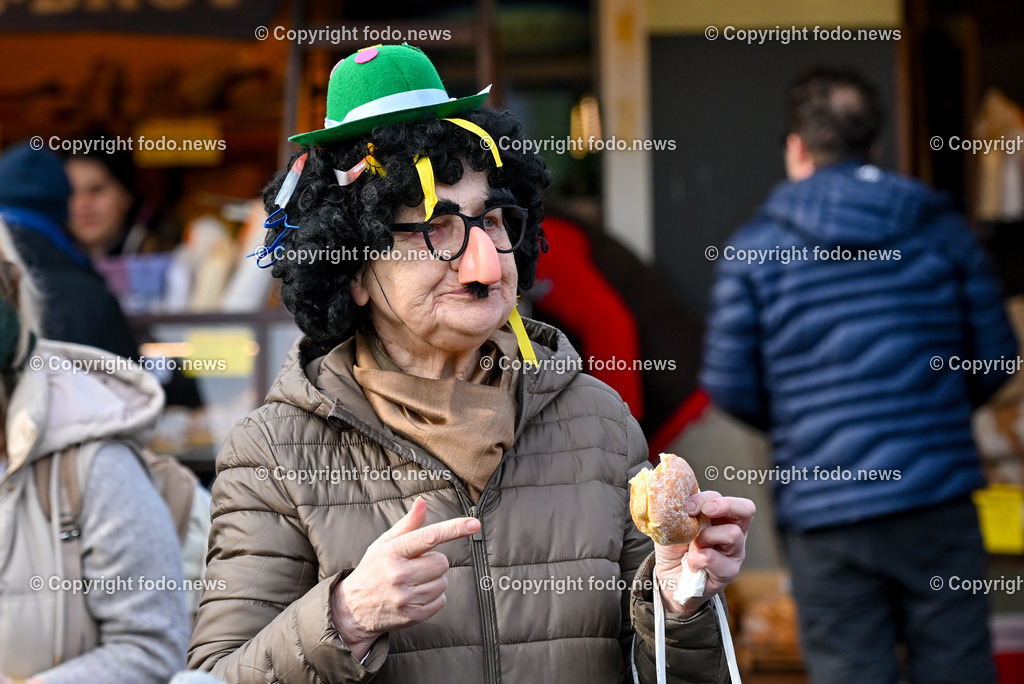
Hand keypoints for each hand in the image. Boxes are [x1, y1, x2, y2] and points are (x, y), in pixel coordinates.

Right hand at [330, 497, 479, 659]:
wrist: (353, 609)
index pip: (429, 537)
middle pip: (441, 562)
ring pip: (443, 582)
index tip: (474, 523)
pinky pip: (441, 600)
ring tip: (413, 582)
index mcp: (392, 552)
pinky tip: (415, 596)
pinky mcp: (413, 615)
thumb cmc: (373, 570)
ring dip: (434, 580)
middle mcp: (399, 574)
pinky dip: (434, 597)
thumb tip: (423, 502)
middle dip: (434, 562)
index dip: (454, 529)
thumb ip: (407, 524)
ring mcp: (406, 597)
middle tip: (415, 566)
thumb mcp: (384, 544)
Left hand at [653, 491, 754, 614]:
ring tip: (694, 547)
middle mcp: (732, 531)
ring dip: (707, 537)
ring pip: (733, 534)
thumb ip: (679, 513)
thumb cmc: (675, 550)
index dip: (705, 498)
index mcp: (718, 516)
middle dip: (724, 505)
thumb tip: (680, 500)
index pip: (721, 498)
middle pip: (747, 509)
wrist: (671, 581)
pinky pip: (716, 559)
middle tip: (705, 512)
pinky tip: (691, 564)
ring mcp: (734, 551)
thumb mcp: (672, 528)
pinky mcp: (729, 571)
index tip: (688, 507)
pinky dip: (698, 560)